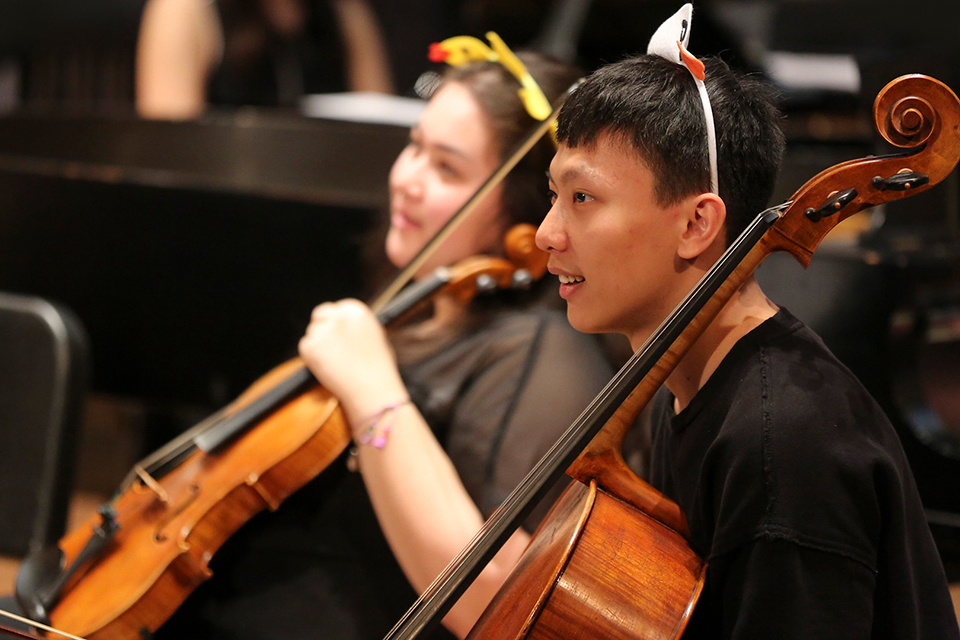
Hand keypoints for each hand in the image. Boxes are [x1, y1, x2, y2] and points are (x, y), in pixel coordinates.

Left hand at [298, 299, 406, 422]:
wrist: (372, 390)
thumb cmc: (378, 369)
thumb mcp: (375, 337)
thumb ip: (356, 328)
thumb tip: (343, 328)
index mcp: (356, 310)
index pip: (335, 308)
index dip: (334, 321)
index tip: (335, 332)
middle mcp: (338, 315)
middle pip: (320, 315)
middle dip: (322, 327)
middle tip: (327, 346)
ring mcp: (322, 330)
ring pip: (312, 333)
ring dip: (319, 345)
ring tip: (337, 365)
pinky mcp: (310, 346)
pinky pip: (305, 348)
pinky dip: (312, 358)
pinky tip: (329, 369)